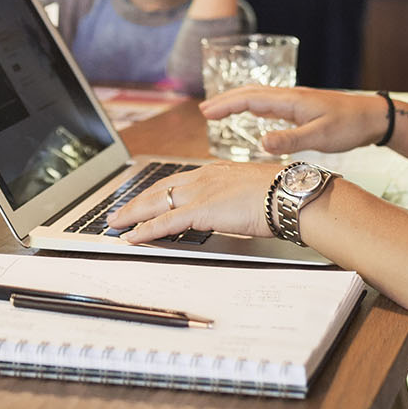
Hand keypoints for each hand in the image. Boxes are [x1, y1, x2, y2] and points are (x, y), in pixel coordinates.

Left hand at [106, 161, 281, 240]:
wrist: (291, 195)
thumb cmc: (281, 194)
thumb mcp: (251, 191)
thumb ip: (234, 198)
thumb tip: (231, 209)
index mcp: (216, 171)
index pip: (176, 181)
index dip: (156, 192)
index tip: (143, 199)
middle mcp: (204, 177)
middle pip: (159, 189)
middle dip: (136, 202)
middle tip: (118, 212)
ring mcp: (201, 192)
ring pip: (155, 203)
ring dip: (132, 215)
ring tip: (116, 224)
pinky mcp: (202, 210)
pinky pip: (165, 222)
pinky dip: (145, 230)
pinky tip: (132, 237)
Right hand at [199, 86, 387, 155]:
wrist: (372, 117)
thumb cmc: (349, 125)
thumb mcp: (320, 136)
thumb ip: (290, 139)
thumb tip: (261, 143)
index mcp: (291, 100)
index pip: (250, 98)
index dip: (226, 104)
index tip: (206, 112)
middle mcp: (290, 96)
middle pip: (250, 93)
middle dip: (225, 100)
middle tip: (203, 111)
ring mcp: (295, 101)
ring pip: (258, 97)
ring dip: (237, 102)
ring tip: (218, 111)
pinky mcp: (301, 109)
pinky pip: (270, 104)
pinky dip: (253, 107)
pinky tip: (252, 115)